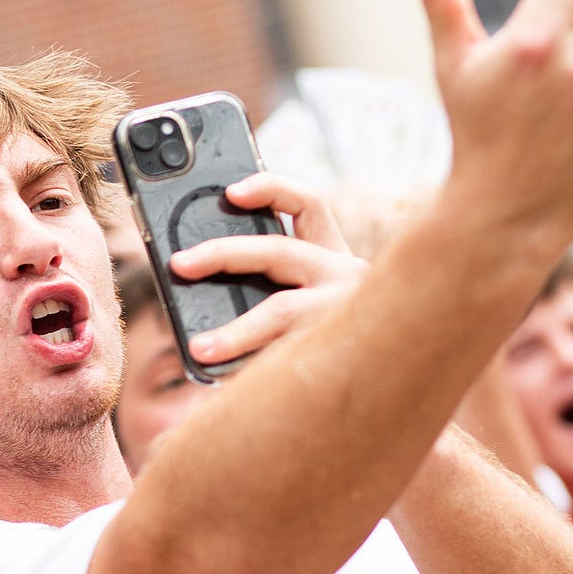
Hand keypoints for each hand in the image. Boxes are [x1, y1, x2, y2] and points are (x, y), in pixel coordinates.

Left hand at [168, 172, 367, 365]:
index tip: (231, 191)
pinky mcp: (343, 353)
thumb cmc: (342, 336)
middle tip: (181, 264)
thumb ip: (270, 279)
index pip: (308, 205)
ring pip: (282, 311)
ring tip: (201, 349)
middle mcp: (347, 276)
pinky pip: (288, 358)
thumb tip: (199, 275)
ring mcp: (347, 314)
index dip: (270, 189)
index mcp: (334, 256)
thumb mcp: (314, 295)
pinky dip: (254, 369)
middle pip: (279, 251)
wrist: (392, 377)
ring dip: (237, 330)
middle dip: (223, 254)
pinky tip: (229, 383)